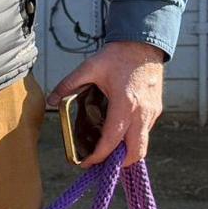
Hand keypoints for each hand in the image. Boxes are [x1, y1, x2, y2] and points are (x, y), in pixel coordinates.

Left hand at [50, 40, 166, 164]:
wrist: (144, 44)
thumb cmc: (118, 56)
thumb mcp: (89, 67)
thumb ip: (68, 85)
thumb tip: (51, 100)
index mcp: (124, 104)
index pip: (112, 140)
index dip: (98, 156)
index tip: (86, 163)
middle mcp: (141, 113)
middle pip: (136, 152)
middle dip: (119, 163)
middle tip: (100, 163)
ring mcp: (152, 113)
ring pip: (143, 144)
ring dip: (127, 152)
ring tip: (107, 150)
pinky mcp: (156, 110)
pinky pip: (145, 132)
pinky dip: (133, 139)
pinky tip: (118, 133)